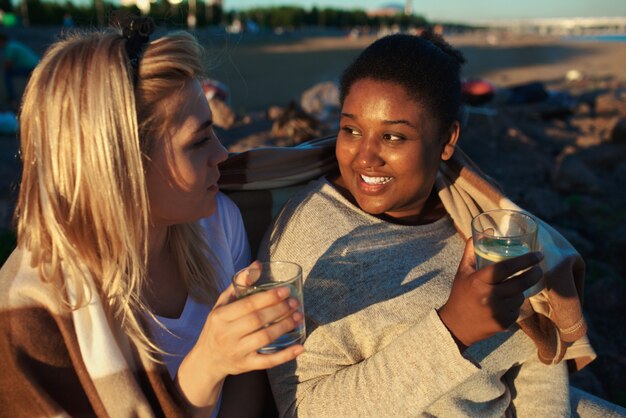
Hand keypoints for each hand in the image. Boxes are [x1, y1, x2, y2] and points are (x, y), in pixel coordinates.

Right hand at [176, 262, 303, 410]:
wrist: (207, 360)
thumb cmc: (217, 327)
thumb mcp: (221, 305)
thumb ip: (238, 285)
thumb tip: (257, 265)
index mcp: (220, 316)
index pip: (247, 305)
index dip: (268, 297)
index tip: (285, 291)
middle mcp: (226, 334)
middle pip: (258, 320)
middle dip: (280, 310)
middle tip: (294, 303)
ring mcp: (236, 352)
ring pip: (264, 339)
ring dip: (284, 327)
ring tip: (298, 317)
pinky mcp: (245, 365)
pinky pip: (268, 361)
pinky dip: (285, 355)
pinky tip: (300, 347)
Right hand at [438, 238, 542, 350]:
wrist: (456, 325)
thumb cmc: (460, 294)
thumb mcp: (463, 272)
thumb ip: (472, 251)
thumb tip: (486, 231)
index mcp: (478, 281)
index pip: (505, 267)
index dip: (525, 260)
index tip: (538, 254)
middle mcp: (488, 296)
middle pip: (520, 283)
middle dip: (534, 274)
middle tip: (539, 268)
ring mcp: (497, 311)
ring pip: (520, 296)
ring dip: (521, 290)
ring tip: (514, 287)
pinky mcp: (503, 323)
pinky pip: (517, 309)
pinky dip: (514, 304)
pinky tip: (506, 303)